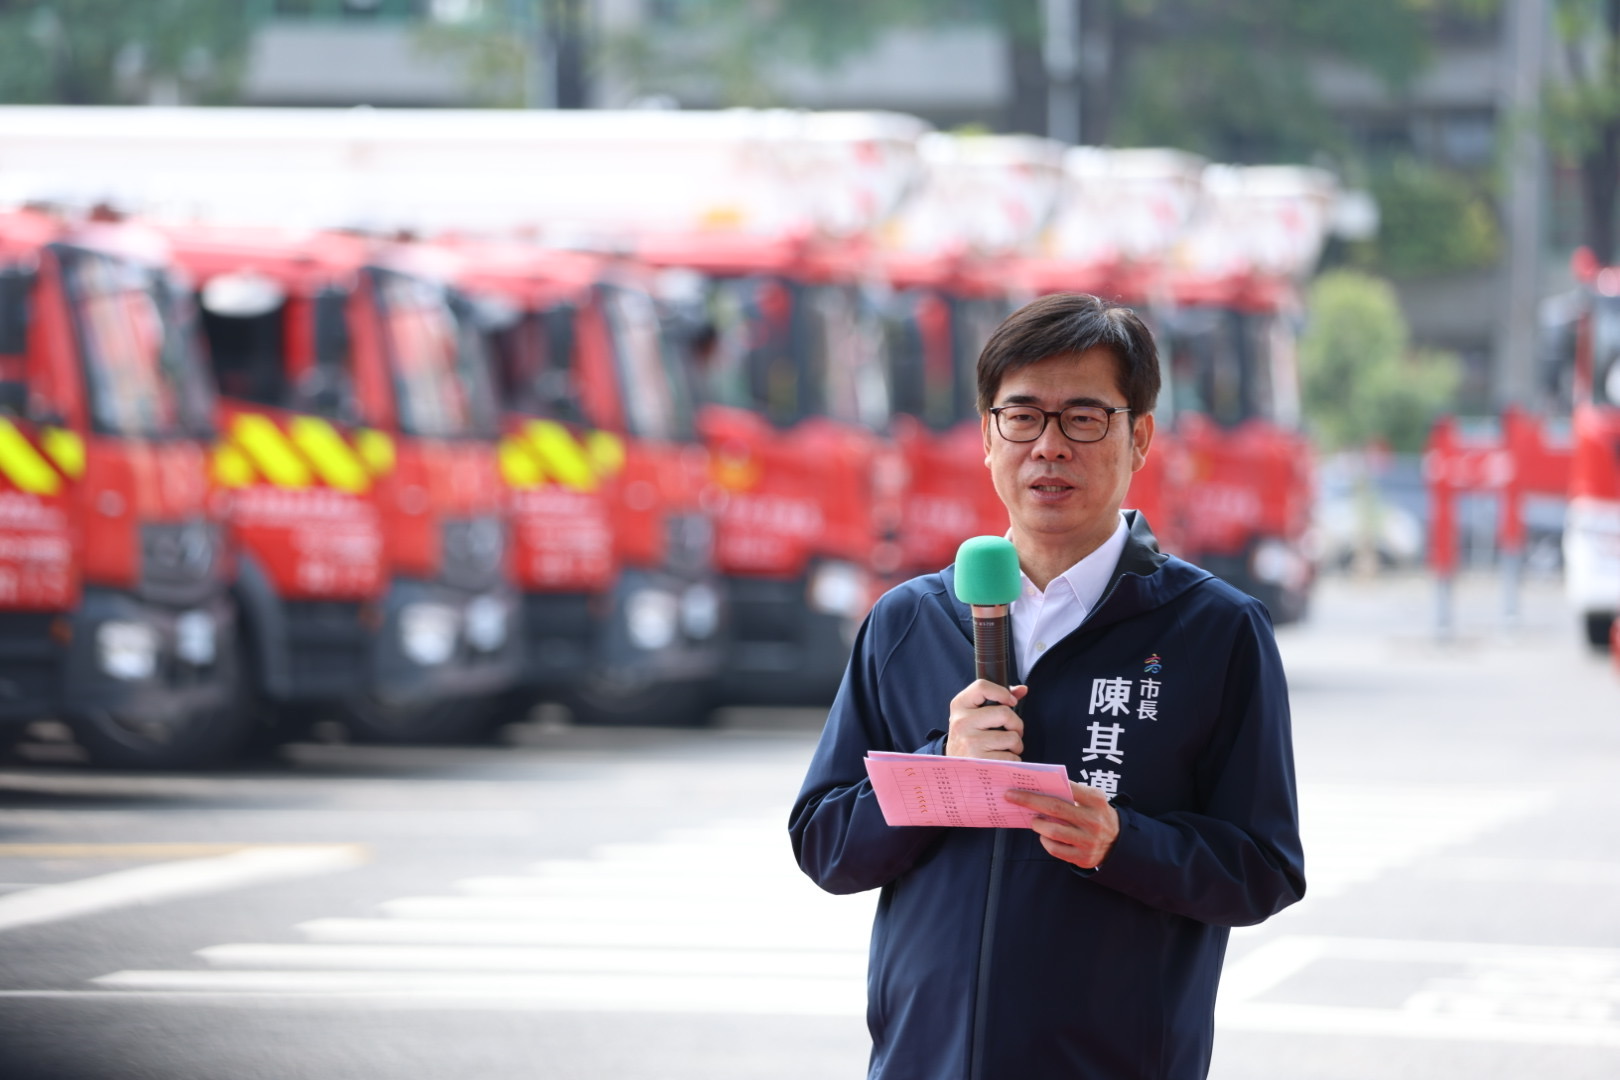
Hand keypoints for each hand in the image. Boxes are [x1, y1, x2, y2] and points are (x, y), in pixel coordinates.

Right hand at [945, 680, 1027, 760]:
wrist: (955, 766)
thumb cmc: (970, 737)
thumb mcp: (975, 715)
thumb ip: (998, 699)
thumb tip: (1023, 689)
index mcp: (960, 706)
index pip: (982, 687)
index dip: (1003, 692)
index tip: (1011, 702)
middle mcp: (962, 722)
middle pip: (1004, 713)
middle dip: (1016, 724)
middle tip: (1012, 732)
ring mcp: (970, 742)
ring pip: (1012, 737)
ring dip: (1016, 745)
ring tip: (1005, 748)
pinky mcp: (980, 760)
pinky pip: (1011, 757)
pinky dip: (1012, 759)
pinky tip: (1001, 760)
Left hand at [1004, 780, 1118, 869]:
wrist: (1118, 843)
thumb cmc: (1097, 815)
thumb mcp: (1093, 799)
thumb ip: (1074, 792)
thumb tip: (1042, 788)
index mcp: (1096, 801)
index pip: (1067, 788)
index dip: (1045, 785)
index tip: (1022, 783)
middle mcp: (1093, 820)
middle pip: (1055, 808)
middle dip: (1029, 801)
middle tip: (1011, 796)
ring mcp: (1088, 841)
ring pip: (1053, 831)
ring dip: (1038, 824)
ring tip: (1034, 820)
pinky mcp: (1083, 857)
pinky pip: (1056, 849)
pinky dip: (1046, 841)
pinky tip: (1044, 836)